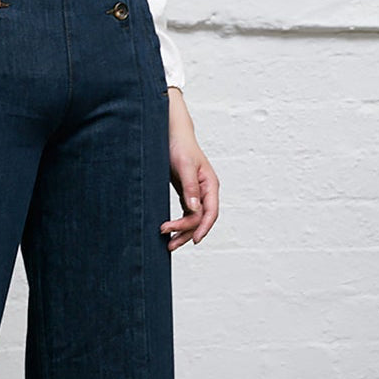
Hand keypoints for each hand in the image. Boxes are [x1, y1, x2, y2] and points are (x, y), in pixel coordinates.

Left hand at [160, 89, 218, 250]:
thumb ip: (190, 188)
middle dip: (186, 232)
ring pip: (193, 219)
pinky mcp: (186, 193)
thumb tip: (195, 209)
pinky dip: (179, 223)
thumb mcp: (184, 166)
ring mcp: (196, 194)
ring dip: (181, 231)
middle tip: (169, 243)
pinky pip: (186, 213)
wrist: (171, 134)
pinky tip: (169, 230)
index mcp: (210, 185)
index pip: (211, 212)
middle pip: (200, 219)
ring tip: (167, 243)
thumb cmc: (179, 146)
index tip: (193, 240)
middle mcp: (206, 191)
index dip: (203, 228)